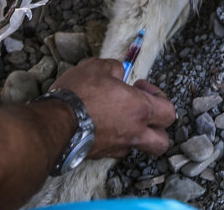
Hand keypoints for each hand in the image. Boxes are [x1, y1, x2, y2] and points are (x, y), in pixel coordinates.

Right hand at [51, 58, 174, 158]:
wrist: (54, 123)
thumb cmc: (79, 93)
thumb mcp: (98, 67)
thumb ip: (115, 68)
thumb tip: (118, 73)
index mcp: (140, 110)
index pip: (169, 112)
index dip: (160, 97)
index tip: (140, 86)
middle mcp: (134, 133)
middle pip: (162, 141)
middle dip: (158, 128)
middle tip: (142, 110)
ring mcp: (117, 147)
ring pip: (138, 147)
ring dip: (135, 134)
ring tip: (119, 117)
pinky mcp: (100, 155)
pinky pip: (116, 149)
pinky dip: (115, 139)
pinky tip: (101, 124)